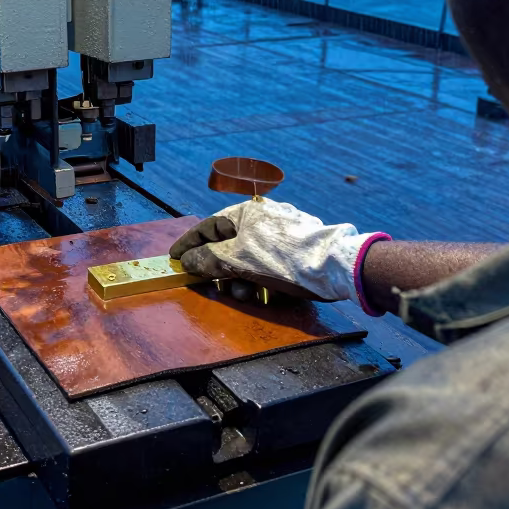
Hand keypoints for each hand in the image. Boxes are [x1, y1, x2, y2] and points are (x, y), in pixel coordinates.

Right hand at [169, 199, 389, 313]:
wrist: (333, 267)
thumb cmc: (282, 258)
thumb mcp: (238, 260)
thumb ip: (208, 260)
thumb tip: (187, 261)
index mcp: (245, 213)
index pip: (207, 226)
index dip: (189, 244)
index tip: (174, 258)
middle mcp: (261, 221)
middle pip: (227, 246)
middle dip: (218, 270)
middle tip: (210, 285)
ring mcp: (280, 236)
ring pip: (247, 260)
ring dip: (240, 280)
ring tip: (243, 294)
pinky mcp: (295, 253)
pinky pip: (267, 267)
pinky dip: (260, 281)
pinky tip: (264, 294)